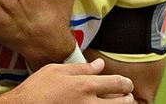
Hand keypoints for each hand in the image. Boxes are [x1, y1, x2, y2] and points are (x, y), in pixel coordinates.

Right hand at [0, 59, 134, 102]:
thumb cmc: (37, 89)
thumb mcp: (56, 70)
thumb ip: (81, 68)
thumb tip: (99, 65)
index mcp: (85, 86)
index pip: (117, 83)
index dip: (126, 83)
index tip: (127, 84)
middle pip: (122, 103)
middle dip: (128, 99)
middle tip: (128, 96)